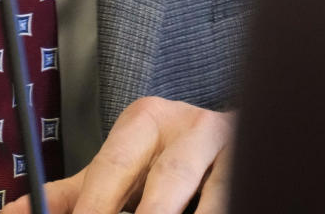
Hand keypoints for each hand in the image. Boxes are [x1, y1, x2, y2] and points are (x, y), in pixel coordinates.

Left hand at [4, 97, 232, 213]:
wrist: (238, 131)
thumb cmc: (163, 159)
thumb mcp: (115, 168)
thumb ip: (67, 195)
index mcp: (145, 120)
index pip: (113, 169)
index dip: (97, 211)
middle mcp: (189, 127)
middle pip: (166, 183)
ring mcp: (231, 148)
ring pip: (212, 198)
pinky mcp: (257, 165)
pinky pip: (238, 196)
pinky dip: (223, 212)